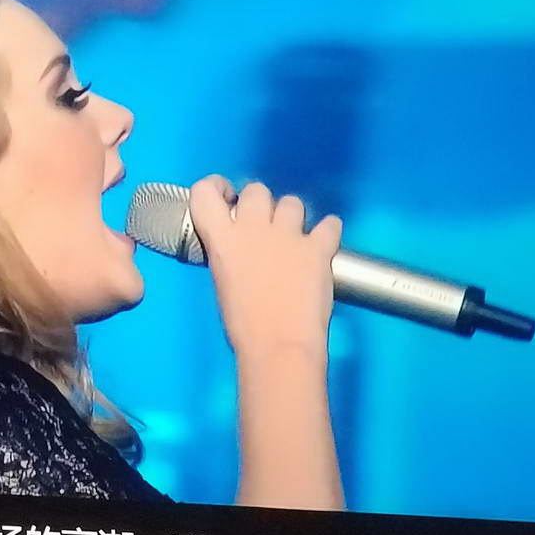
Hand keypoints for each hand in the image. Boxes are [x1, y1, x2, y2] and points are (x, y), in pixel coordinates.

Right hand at [187, 175, 341, 368]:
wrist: (279, 346)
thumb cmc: (244, 325)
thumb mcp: (223, 281)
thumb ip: (230, 254)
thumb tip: (243, 249)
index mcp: (223, 239)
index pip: (205, 192)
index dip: (215, 188)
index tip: (225, 199)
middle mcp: (254, 228)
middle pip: (256, 190)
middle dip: (259, 203)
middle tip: (262, 226)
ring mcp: (289, 235)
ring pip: (291, 202)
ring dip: (291, 217)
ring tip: (293, 239)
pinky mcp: (318, 248)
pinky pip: (330, 224)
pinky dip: (328, 231)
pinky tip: (324, 243)